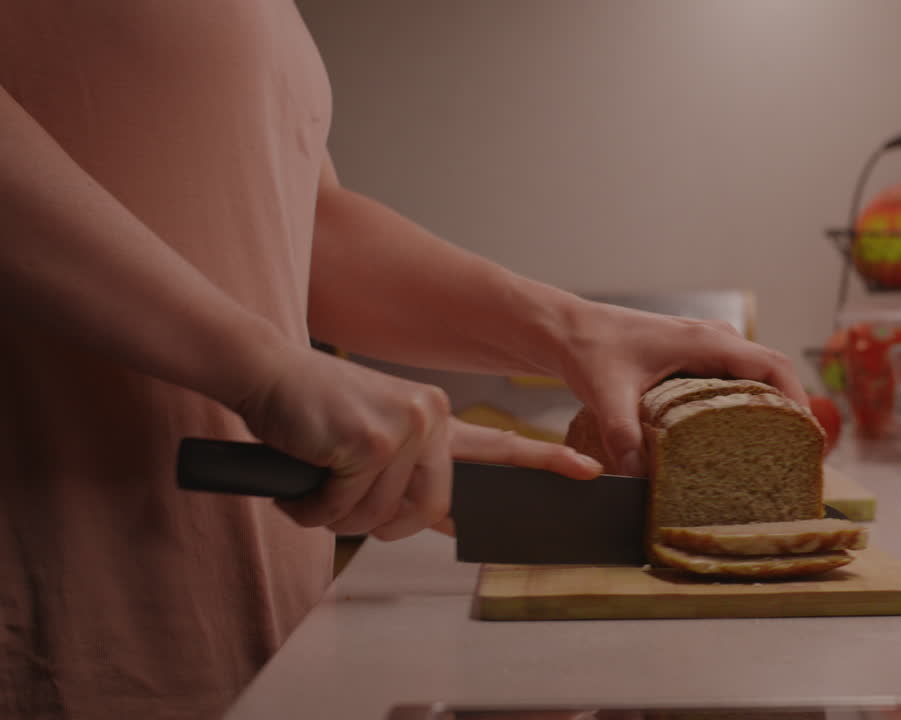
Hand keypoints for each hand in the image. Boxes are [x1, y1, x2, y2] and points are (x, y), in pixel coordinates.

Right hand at [234, 345, 601, 539]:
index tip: (590, 472)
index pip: (499, 447)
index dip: (543, 465)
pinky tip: (302, 472)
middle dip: (374, 523)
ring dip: (333, 512)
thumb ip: (412, 480)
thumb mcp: (373, 447)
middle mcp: (433, 419)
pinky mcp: (373, 439)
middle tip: (339, 500)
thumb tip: (446, 521)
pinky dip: (311, 506)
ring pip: (378, 516)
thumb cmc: (313, 417)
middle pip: (426, 512)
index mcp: (438, 422)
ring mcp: (407, 427)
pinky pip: (343, 507)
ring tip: (314, 479)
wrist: (265, 375)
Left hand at [555, 302, 805, 475]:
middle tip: (798, 456)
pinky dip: (744, 404)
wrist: (569, 330)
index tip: (809, 437)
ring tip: (775, 451)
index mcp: (705, 341)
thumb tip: (638, 478)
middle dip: (789, 411)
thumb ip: (623, 435)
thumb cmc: (591, 350)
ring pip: (753, 376)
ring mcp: (705, 346)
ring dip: (767, 408)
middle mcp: (714, 339)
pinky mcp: (694, 357)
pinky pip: (733, 379)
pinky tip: (737, 437)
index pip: (773, 366)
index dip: (798, 400)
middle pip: (772, 373)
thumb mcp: (607, 394)